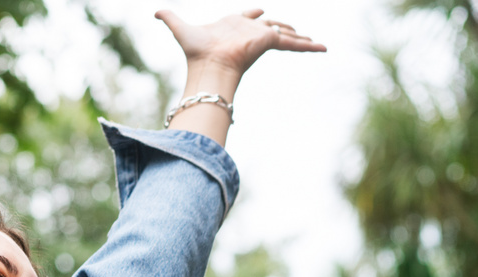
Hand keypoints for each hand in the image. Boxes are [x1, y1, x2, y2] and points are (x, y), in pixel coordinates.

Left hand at [155, 9, 324, 146]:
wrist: (208, 66)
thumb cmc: (196, 51)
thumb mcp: (180, 29)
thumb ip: (169, 18)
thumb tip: (154, 12)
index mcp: (234, 25)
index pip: (248, 17)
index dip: (253, 13)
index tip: (261, 10)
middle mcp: (250, 32)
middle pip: (272, 26)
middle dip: (284, 27)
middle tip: (295, 30)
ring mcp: (261, 38)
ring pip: (287, 35)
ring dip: (301, 38)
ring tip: (317, 43)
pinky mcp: (270, 43)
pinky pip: (293, 44)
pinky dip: (309, 46)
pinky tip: (323, 48)